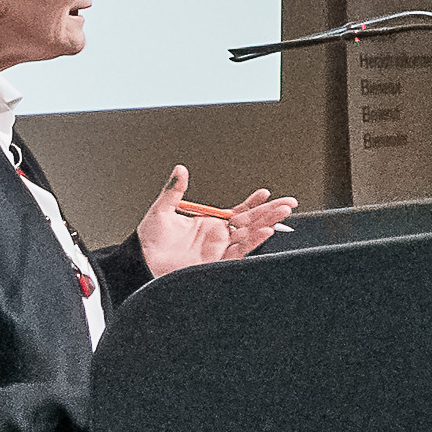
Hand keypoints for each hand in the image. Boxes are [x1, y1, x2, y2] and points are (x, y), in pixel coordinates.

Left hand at [138, 171, 295, 267]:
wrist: (142, 262)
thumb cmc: (150, 240)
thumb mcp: (162, 209)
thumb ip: (174, 190)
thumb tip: (179, 169)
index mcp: (209, 223)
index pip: (238, 212)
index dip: (252, 203)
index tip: (265, 193)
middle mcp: (217, 237)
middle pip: (250, 223)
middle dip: (270, 212)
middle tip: (289, 203)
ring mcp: (218, 249)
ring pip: (249, 235)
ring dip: (267, 223)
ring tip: (282, 212)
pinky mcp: (216, 261)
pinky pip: (239, 251)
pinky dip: (253, 241)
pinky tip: (264, 231)